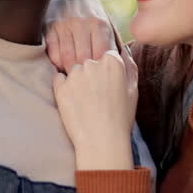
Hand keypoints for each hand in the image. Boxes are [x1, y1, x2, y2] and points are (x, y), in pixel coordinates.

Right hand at [45, 0, 118, 71]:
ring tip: (76, 77)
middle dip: (86, 74)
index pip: (101, 55)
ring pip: (67, 58)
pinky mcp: (50, 28)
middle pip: (83, 59)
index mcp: (99, 24)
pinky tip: (64, 65)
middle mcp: (82, 23)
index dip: (101, 70)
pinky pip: (54, 54)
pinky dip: (58, 64)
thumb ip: (112, 48)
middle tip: (88, 82)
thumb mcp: (106, 28)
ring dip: (72, 71)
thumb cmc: (93, 20)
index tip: (101, 78)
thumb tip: (122, 72)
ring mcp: (64, 25)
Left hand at [52, 47, 138, 170]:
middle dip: (92, 75)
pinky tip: (74, 103)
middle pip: (89, 62)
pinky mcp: (60, 87)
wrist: (101, 141)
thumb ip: (129, 66)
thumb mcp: (133, 90)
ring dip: (78, 81)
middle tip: (97, 97)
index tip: (107, 87)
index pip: (106, 55)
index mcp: (113, 62)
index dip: (106, 72)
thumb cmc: (120, 119)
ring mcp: (75, 75)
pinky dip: (64, 88)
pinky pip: (59, 79)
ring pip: (74, 70)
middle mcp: (92, 63)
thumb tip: (122, 50)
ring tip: (86, 103)